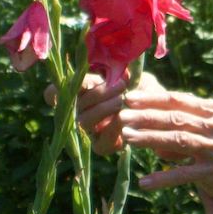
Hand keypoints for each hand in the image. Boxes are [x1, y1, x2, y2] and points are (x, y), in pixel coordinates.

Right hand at [44, 72, 164, 155]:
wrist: (160, 108)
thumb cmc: (141, 87)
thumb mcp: (130, 74)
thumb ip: (114, 70)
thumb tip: (105, 67)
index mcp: (80, 92)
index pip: (52, 93)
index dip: (56, 90)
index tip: (81, 81)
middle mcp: (79, 112)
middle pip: (74, 104)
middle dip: (97, 92)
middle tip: (120, 85)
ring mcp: (89, 130)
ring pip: (85, 120)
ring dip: (104, 108)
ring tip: (122, 99)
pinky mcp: (101, 146)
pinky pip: (100, 141)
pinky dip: (112, 128)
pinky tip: (125, 117)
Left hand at [117, 91, 212, 207]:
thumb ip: (197, 122)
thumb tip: (162, 126)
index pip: (180, 99)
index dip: (152, 97)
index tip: (129, 95)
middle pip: (175, 117)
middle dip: (145, 115)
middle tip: (120, 114)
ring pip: (179, 140)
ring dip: (150, 139)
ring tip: (126, 138)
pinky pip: (188, 175)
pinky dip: (165, 178)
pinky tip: (146, 182)